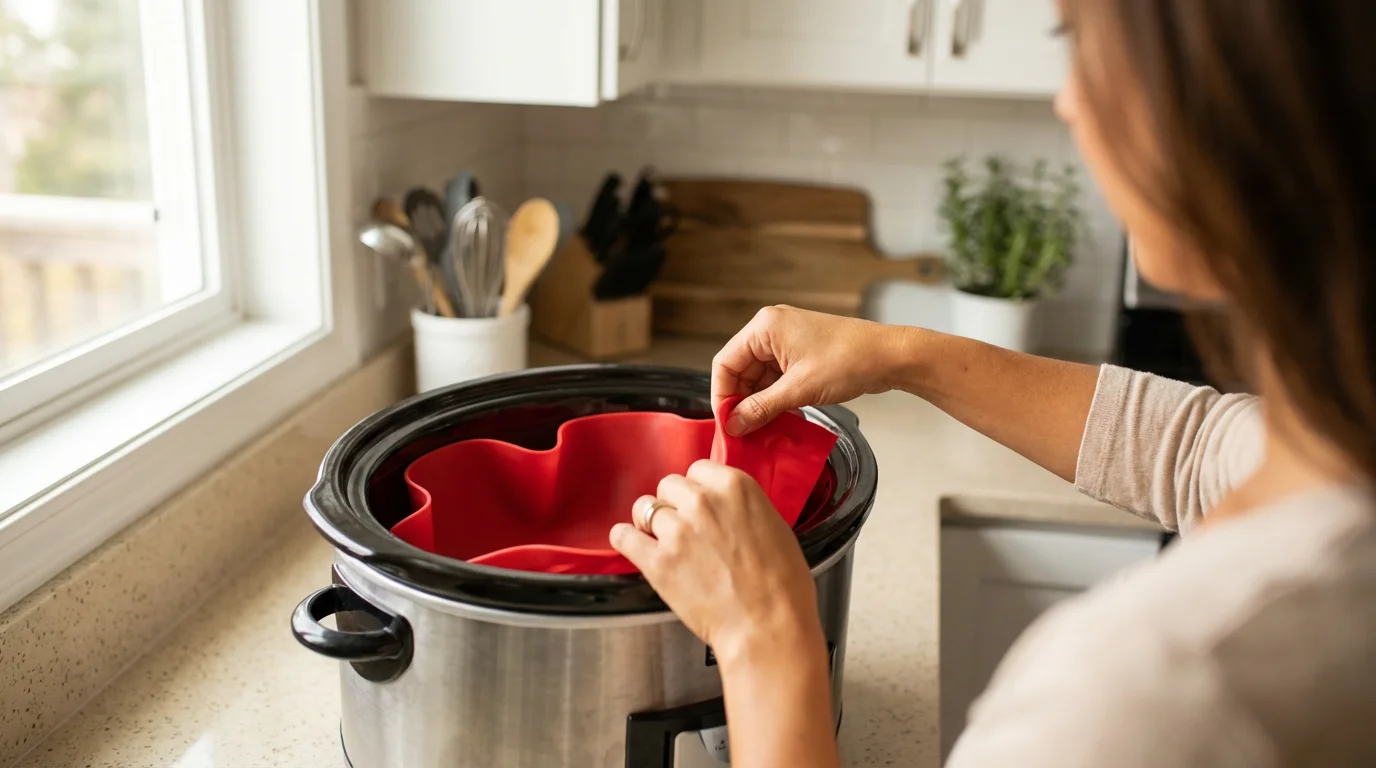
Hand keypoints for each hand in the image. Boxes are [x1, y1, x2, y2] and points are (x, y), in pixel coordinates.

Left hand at [609, 459, 822, 662]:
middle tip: (684, 528)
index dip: (697, 490)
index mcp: (735, 486)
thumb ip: (742, 508)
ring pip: (645, 508)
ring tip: (662, 541)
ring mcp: (676, 530)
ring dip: (651, 523)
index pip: (697, 469)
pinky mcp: (657, 561)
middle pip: (668, 486)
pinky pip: (623, 537)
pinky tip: (633, 545)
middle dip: (674, 505)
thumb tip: (727, 510)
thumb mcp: (775, 527)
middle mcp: (701, 501)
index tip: (699, 505)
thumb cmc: (782, 586)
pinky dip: (626, 540)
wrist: (769, 627)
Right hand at [712, 305, 907, 435]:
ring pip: (759, 379)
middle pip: (741, 372)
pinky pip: (777, 379)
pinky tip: (782, 419)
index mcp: (765, 327)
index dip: (723, 396)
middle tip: (745, 432)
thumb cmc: (850, 360)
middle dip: (743, 402)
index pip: (725, 363)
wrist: (891, 356)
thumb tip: (734, 425)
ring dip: (761, 404)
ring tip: (764, 430)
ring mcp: (787, 342)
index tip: (727, 423)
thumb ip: (761, 408)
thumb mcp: (799, 389)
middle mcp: (772, 330)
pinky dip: (777, 399)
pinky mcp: (801, 355)